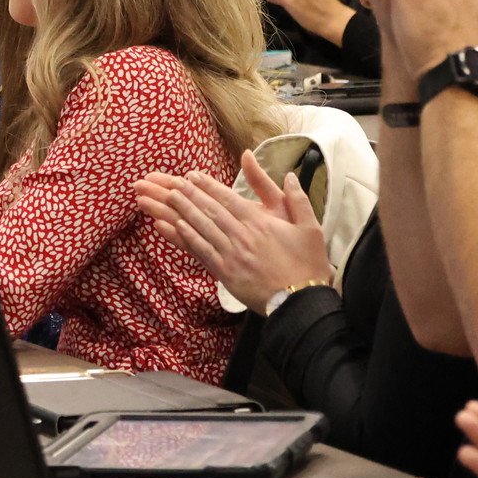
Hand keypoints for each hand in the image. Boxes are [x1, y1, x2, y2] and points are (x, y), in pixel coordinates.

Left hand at [135, 151, 329, 312]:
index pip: (229, 199)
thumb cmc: (308, 265)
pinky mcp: (226, 274)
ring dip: (182, 211)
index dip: (208, 186)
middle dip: (189, 194)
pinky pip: (202, 251)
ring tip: (167, 197)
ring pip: (202, 227)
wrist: (301, 302)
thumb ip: (298, 199)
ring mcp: (232, 255)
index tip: (193, 175)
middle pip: (210, 210)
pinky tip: (173, 226)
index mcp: (260, 223)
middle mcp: (242, 236)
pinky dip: (186, 237)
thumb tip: (289, 176)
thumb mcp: (310, 227)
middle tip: (172, 182)